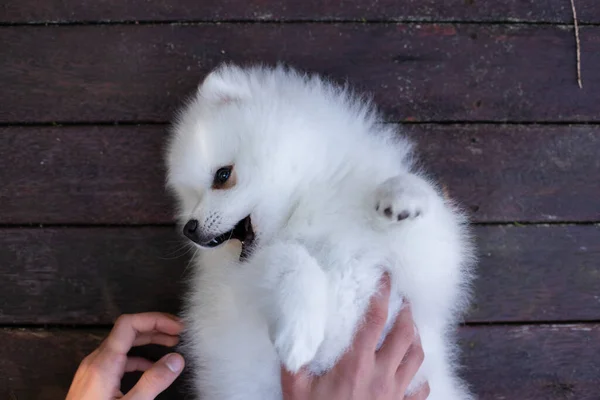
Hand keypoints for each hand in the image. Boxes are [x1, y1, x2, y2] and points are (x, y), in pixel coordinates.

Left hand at [66, 312, 184, 399]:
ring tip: (170, 344)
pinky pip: (118, 359)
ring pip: (123, 344)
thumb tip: (176, 359)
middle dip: (155, 327)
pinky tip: (151, 367)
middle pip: (128, 330)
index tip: (177, 327)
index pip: (129, 324)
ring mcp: (93, 369)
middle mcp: (96, 361)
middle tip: (179, 332)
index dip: (155, 320)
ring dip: (148, 341)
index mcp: (104, 362)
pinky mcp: (94, 380)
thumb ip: (153, 382)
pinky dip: (138, 357)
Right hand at [281, 275, 428, 399]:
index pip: (375, 320)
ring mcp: (394, 393)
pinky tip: (418, 374)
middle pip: (405, 335)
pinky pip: (419, 391)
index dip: (382, 295)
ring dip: (417, 340)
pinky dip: (421, 379)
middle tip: (404, 301)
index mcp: (356, 363)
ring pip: (417, 358)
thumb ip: (294, 358)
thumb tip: (290, 332)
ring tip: (412, 329)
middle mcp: (381, 374)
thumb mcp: (295, 387)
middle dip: (408, 314)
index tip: (386, 278)